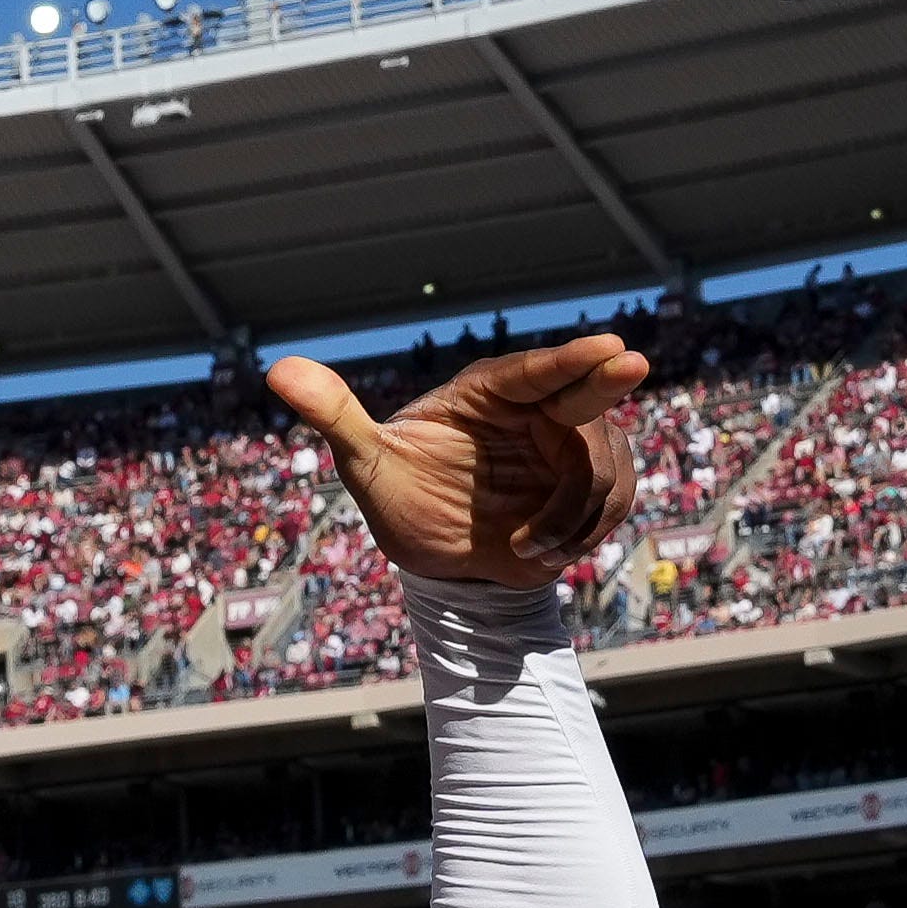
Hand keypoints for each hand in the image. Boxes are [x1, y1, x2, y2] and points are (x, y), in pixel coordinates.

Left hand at [268, 333, 649, 584]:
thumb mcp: (364, 463)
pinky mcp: (593, 484)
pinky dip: (583, 532)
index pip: (530, 370)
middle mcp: (535, 410)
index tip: (606, 344)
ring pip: (602, 461)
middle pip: (585, 390)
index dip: (568, 359)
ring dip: (571, 512)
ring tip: (522, 548)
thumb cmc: (398, 499)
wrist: (439, 562)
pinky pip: (613, 500)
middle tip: (629, 363)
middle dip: (607, 377)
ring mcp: (569, 445)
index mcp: (485, 392)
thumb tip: (277, 369)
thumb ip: (333, 415)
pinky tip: (540, 551)